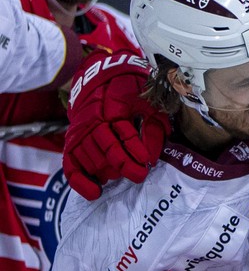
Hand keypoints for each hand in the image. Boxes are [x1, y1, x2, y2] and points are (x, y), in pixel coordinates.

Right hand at [63, 49, 170, 199]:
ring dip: (110, 172)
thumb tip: (153, 157)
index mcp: (113, 108)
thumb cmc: (130, 92)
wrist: (100, 77)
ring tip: (123, 175)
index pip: (124, 134)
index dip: (135, 149)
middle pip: (108, 151)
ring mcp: (80, 135)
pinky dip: (81, 182)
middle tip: (140, 175)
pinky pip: (71, 167)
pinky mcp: (71, 144)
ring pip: (94, 161)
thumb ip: (154, 126)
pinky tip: (96, 193)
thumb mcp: (147, 102)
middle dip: (125, 166)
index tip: (146, 161)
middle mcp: (93, 122)